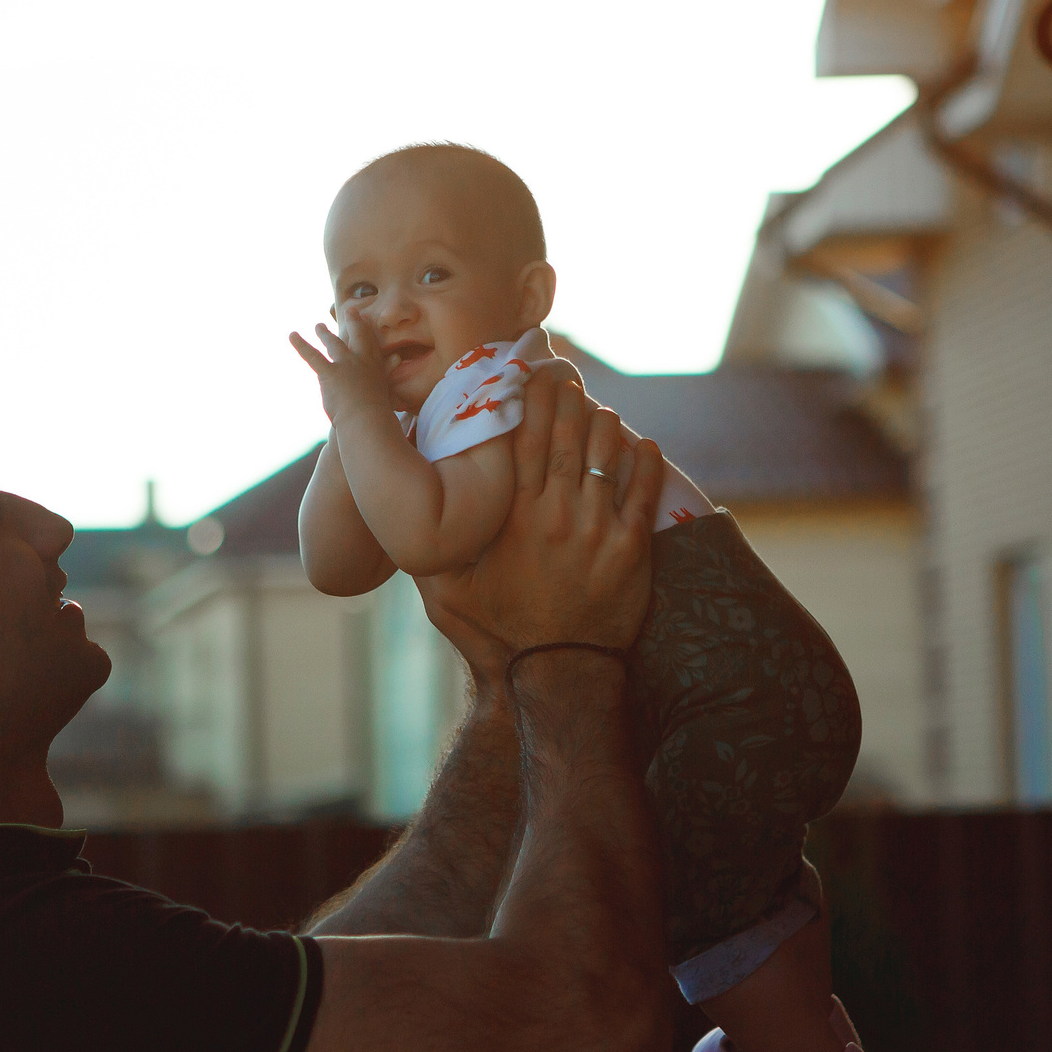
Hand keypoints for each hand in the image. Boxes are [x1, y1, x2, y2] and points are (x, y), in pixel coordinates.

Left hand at [289, 310, 395, 423]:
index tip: (360, 314)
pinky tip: (292, 335)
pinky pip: (312, 355)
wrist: (366, 419)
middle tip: (348, 312)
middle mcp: (360, 360)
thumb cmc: (377, 410)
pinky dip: (301, 345)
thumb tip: (397, 357)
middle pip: (355, 336)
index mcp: (375, 364)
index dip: (364, 326)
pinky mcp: (329, 373)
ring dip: (325, 333)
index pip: (370, 340)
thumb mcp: (386, 387)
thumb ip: (388, 369)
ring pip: (333, 344)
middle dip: (352, 323)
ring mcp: (344, 365)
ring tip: (319, 326)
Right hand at [417, 370, 661, 667]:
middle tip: (566, 377)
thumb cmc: (494, 632)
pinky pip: (642, 494)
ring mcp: (597, 530)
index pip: (523, 442)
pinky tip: (643, 444)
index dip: (529, 404)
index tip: (531, 378)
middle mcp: (555, 514)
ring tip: (599, 408)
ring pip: (604, 457)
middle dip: (566, 401)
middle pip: (565, 438)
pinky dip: (644, 464)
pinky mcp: (630, 551)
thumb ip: (429, 547)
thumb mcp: (443, 592)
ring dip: (604, 426)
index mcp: (512, 516)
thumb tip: (408, 510)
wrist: (554, 674)